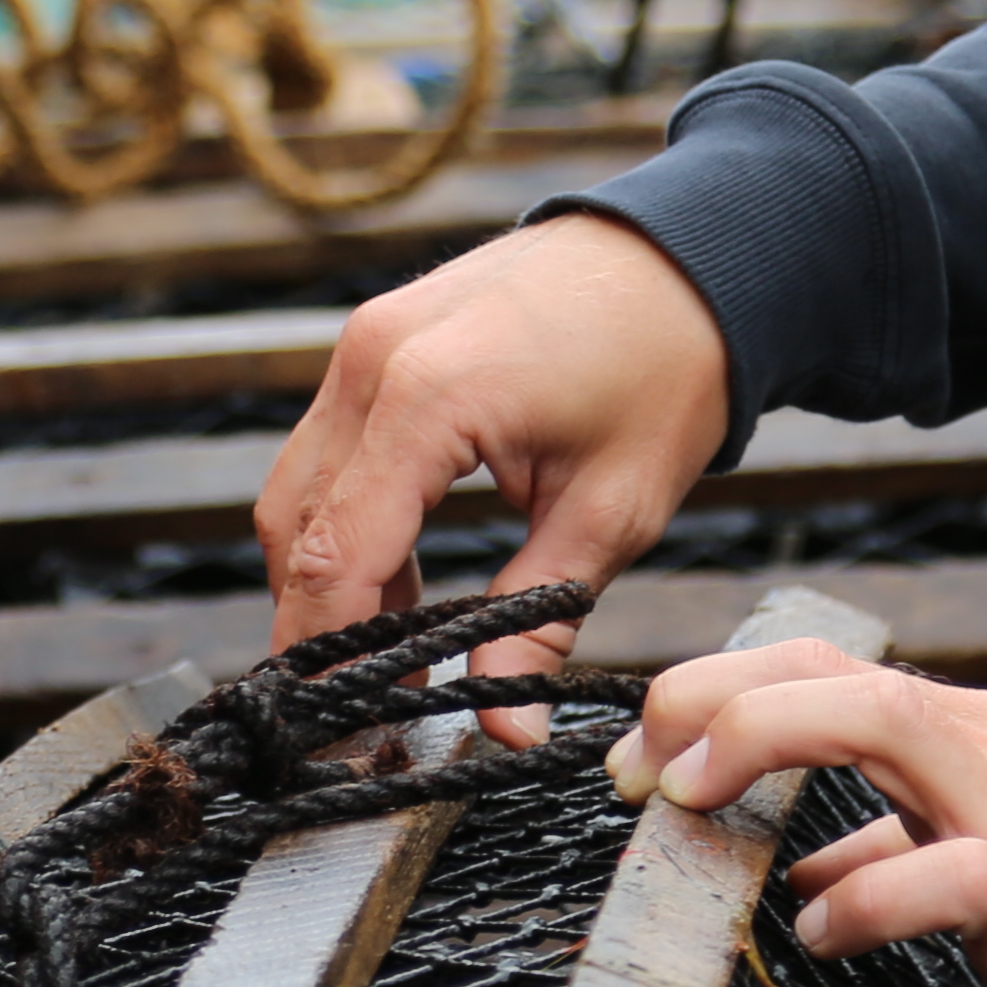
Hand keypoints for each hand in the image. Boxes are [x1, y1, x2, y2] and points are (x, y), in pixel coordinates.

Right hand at [253, 215, 732, 731]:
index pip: (337, 555)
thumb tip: (504, 733)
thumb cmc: (665, 369)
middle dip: (315, 629)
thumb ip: (539, 624)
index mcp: (426, 398)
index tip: (334, 732)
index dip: (326, 655)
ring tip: (392, 661)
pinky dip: (349, 523)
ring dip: (329, 579)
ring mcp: (364, 342)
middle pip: (296, 527)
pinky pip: (330, 450)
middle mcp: (371, 361)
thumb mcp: (613, 512)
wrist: (690, 253)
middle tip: (359, 716)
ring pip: (299, 490)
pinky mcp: (376, 340)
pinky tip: (404, 585)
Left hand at [611, 642, 986, 986]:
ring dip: (761, 744)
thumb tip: (798, 879)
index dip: (711, 694)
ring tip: (688, 800)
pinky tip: (822, 935)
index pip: (819, 669)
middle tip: (630, 769)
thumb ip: (897, 853)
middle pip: (827, 671)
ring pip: (879, 721)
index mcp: (970, 738)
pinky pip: (940, 876)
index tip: (639, 757)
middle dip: (704, 699)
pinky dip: (862, 899)